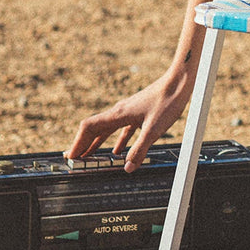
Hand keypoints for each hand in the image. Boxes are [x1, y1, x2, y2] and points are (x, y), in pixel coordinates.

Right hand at [65, 69, 191, 172]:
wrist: (179, 80)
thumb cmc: (167, 100)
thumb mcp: (154, 129)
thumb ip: (140, 149)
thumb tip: (128, 168)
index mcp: (118, 114)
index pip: (88, 128)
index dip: (77, 143)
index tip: (70, 157)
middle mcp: (119, 111)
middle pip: (93, 129)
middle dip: (83, 145)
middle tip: (74, 160)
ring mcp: (128, 111)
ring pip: (106, 129)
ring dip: (96, 144)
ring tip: (90, 158)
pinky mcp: (138, 113)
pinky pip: (121, 129)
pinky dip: (116, 141)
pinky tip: (119, 151)